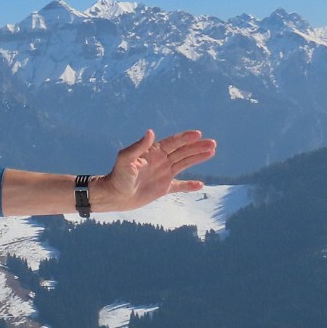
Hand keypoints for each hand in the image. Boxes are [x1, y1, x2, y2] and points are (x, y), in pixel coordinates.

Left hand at [97, 129, 217, 211]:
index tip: (198, 134)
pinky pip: (179, 186)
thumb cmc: (118, 176)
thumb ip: (138, 146)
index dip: (185, 138)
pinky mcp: (162, 188)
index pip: (173, 143)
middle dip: (197, 147)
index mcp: (153, 153)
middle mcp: (160, 161)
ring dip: (197, 158)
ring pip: (184, 164)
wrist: (113, 195)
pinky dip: (189, 185)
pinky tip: (200, 185)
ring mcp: (163, 174)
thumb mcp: (125, 159)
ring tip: (212, 152)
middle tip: (212, 143)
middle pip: (182, 152)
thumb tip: (150, 132)